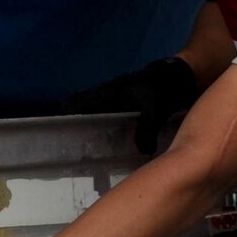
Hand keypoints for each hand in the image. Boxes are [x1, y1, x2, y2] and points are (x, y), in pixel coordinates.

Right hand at [62, 55, 198, 154]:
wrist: (179, 78)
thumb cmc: (162, 87)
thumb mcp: (155, 108)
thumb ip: (147, 129)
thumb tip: (143, 152)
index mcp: (105, 94)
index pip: (74, 104)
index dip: (63, 117)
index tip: (57, 137)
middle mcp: (105, 100)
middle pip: (81, 115)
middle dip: (75, 132)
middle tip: (72, 155)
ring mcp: (115, 106)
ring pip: (94, 121)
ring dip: (91, 136)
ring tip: (88, 159)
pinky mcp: (125, 113)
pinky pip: (109, 126)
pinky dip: (108, 138)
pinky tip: (112, 154)